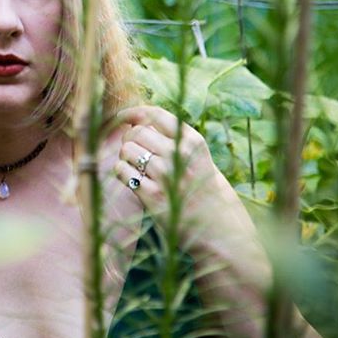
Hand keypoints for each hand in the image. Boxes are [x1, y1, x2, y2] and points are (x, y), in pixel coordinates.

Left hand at [114, 105, 248, 243]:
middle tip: (134, 149)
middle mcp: (180, 155)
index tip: (123, 117)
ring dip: (125, 156)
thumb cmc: (201, 186)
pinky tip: (132, 178)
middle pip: (137, 132)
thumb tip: (136, 119)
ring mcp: (166, 175)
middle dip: (129, 138)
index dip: (134, 112)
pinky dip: (122, 172)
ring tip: (135, 166)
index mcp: (193, 141)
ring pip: (127, 150)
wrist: (216, 225)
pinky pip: (123, 172)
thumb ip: (173, 137)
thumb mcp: (197, 156)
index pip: (155, 115)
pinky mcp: (152, 196)